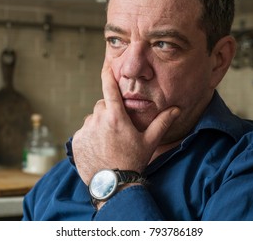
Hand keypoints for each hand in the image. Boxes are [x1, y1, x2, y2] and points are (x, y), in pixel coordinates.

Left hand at [72, 61, 179, 184]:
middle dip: (109, 111)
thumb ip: (162, 123)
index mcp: (116, 117)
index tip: (106, 66)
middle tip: (118, 128)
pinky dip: (90, 136)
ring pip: (92, 119)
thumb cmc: (132, 161)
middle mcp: (97, 120)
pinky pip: (83, 132)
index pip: (109, 89)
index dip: (108, 75)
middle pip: (102, 106)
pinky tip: (99, 148)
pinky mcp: (76, 141)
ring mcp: (85, 131)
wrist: (113, 185)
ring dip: (99, 124)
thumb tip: (176, 109)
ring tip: (109, 141)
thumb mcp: (149, 142)